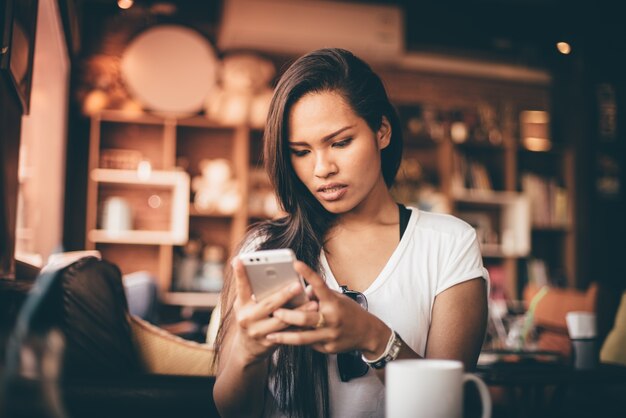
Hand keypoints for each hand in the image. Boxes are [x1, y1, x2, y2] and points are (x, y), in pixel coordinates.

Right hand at [231, 259, 318, 364]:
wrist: (246, 349)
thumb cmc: (250, 318)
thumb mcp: (246, 304)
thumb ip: (254, 290)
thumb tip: (270, 272)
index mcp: (241, 304)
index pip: (241, 286)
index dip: (240, 273)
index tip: (240, 259)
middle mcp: (247, 318)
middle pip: (268, 305)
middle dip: (284, 295)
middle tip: (298, 285)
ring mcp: (257, 332)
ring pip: (282, 321)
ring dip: (299, 312)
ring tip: (313, 303)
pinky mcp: (268, 343)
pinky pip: (288, 333)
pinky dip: (300, 325)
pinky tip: (313, 318)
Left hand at [268, 261, 388, 356]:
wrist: (368, 334)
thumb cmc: (351, 313)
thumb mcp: (338, 299)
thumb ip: (320, 295)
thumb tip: (302, 290)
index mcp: (334, 303)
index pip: (319, 285)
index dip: (308, 274)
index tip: (296, 264)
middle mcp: (332, 319)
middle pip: (305, 318)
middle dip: (287, 316)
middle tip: (274, 312)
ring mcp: (330, 335)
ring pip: (303, 338)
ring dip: (284, 336)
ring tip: (270, 334)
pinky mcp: (328, 348)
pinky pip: (309, 344)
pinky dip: (297, 340)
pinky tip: (287, 339)